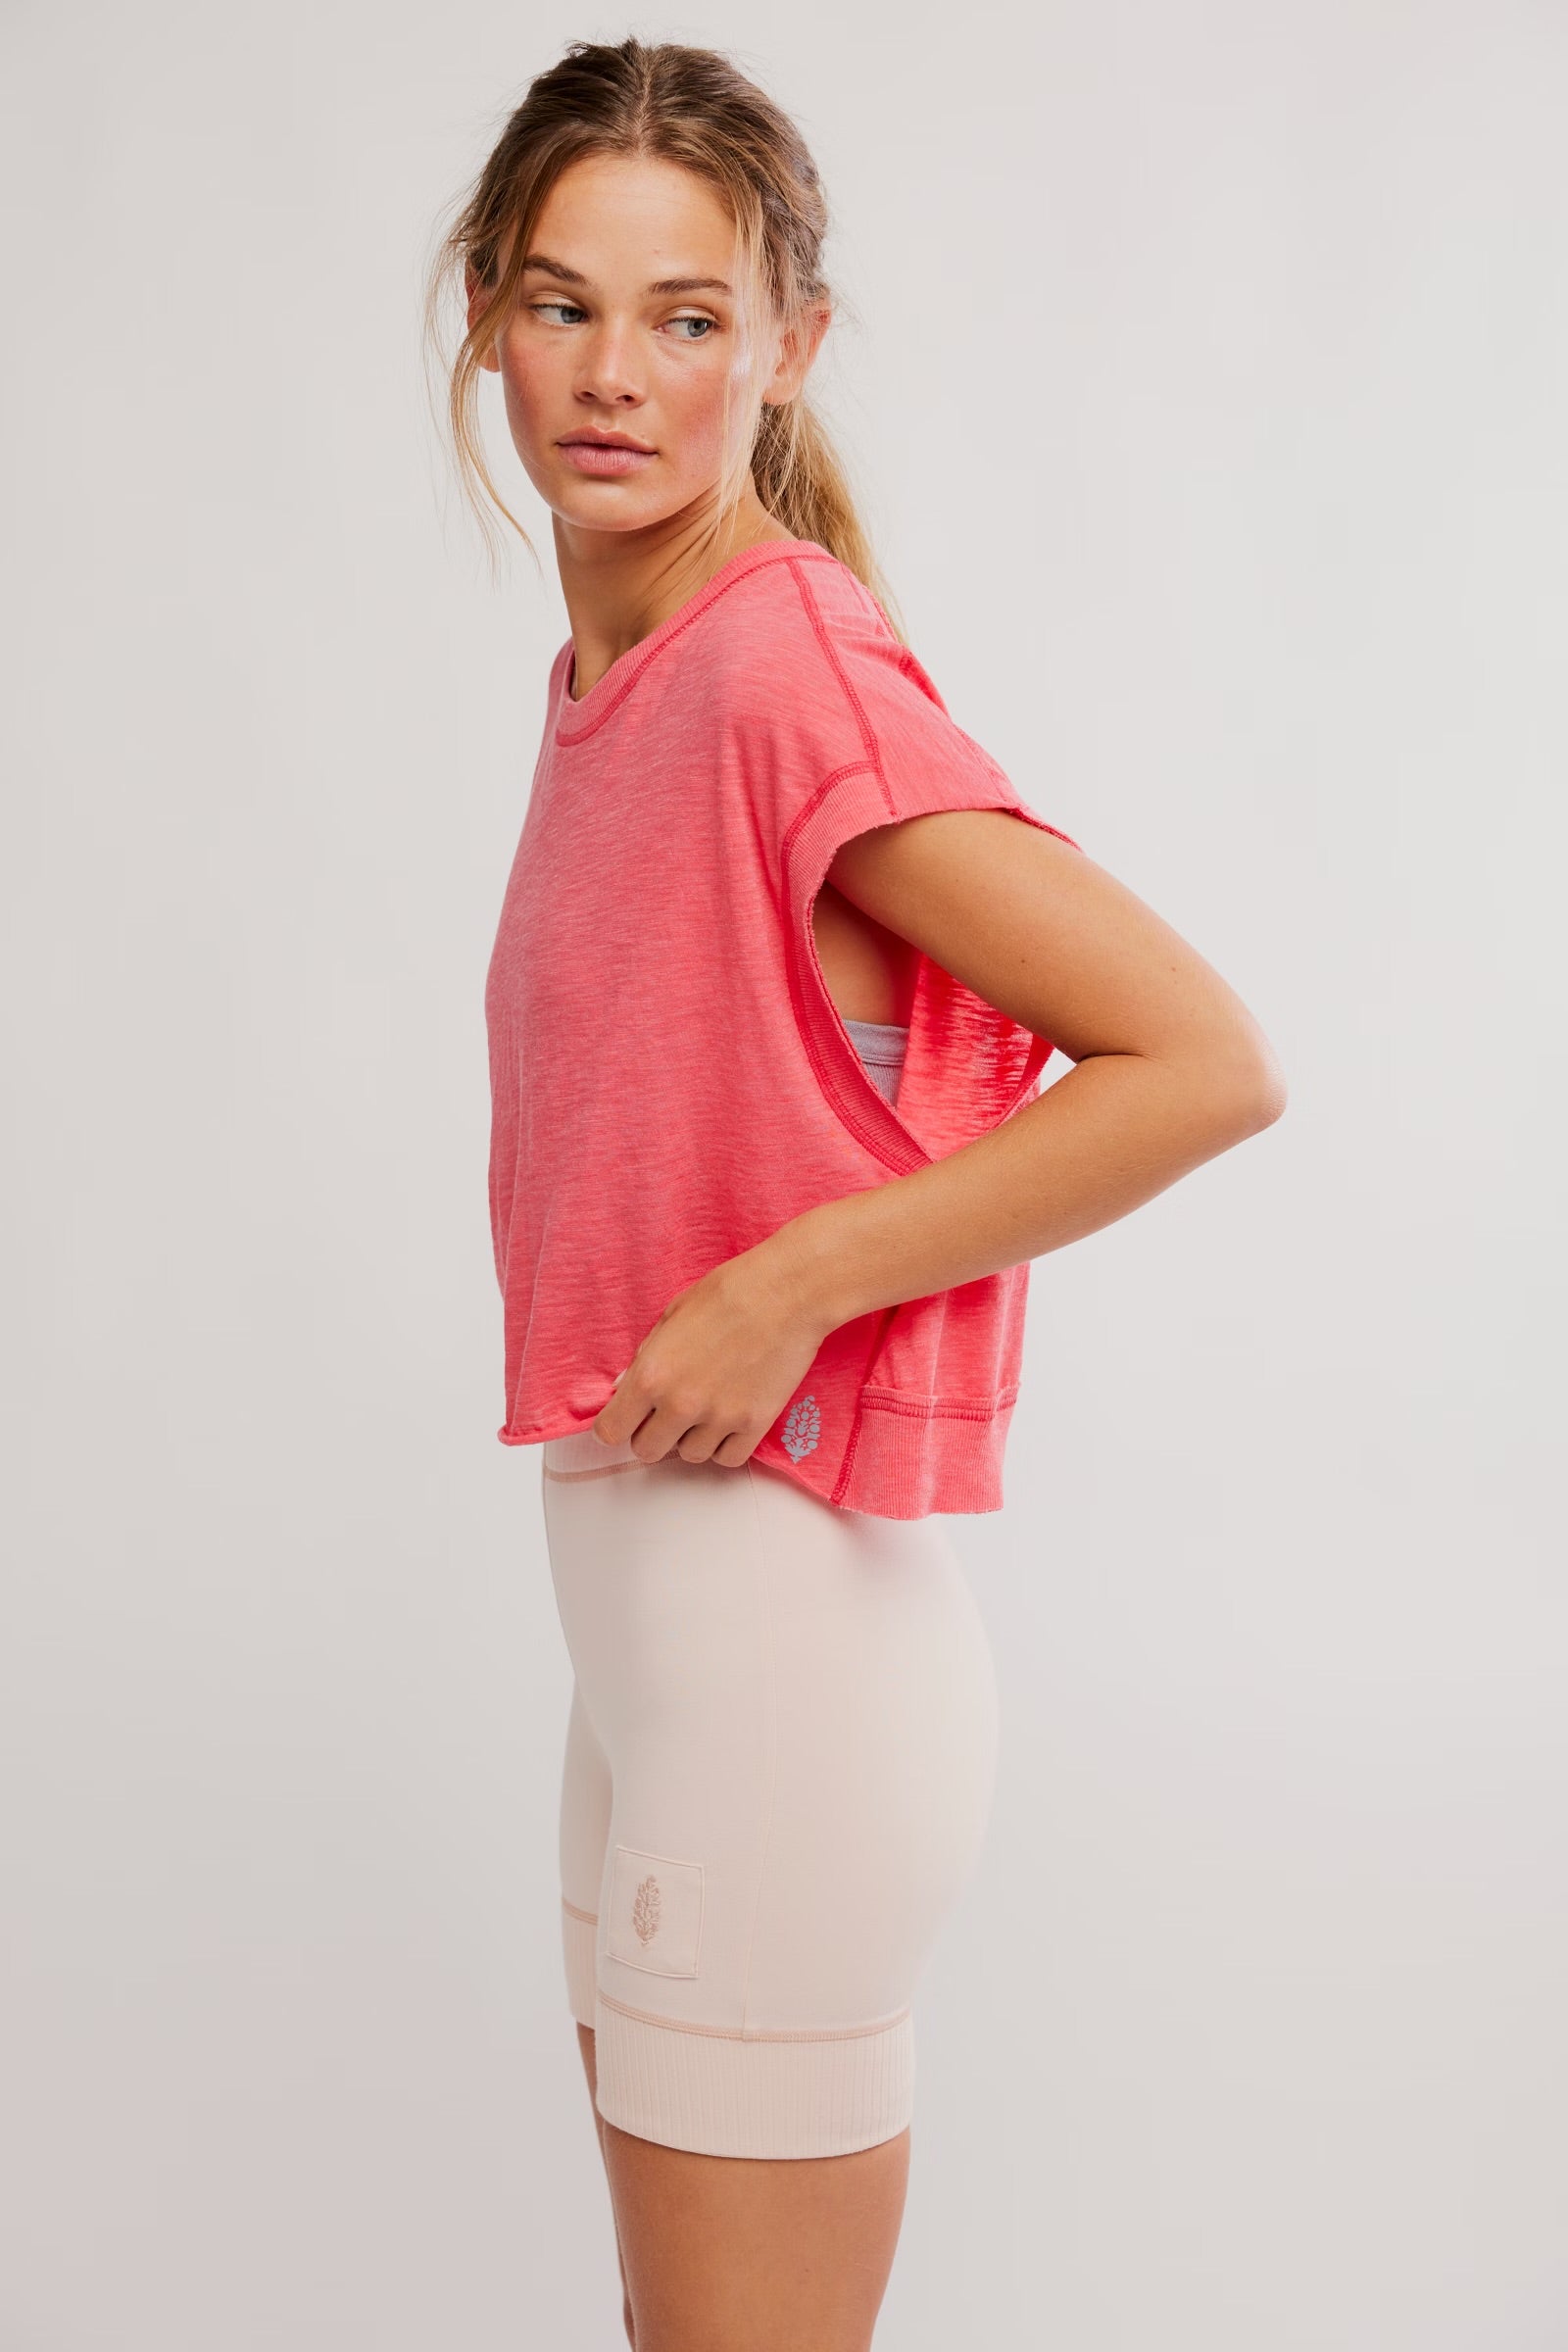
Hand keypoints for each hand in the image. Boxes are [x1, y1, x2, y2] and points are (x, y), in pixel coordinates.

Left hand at [591, 1239, 829, 1467]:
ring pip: (690, 1456)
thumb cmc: (729, 1293)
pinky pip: (728, 1459)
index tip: (626, 1419)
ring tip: (705, 1409)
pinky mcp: (754, 1425)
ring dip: (691, 1438)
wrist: (787, 1293)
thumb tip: (626, 1388)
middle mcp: (680, 1404)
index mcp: (651, 1375)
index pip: (610, 1431)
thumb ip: (645, 1357)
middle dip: (652, 1434)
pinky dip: (724, 1446)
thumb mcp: (671, 1316)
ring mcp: (719, 1418)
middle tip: (666, 1413)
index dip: (615, 1426)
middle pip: (647, 1451)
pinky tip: (728, 1421)